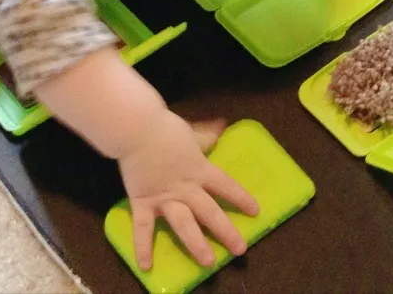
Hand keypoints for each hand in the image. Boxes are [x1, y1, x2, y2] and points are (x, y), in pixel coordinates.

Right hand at [119, 112, 258, 270]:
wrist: (137, 129)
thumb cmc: (165, 128)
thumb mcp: (192, 132)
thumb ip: (206, 135)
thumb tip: (222, 126)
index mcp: (200, 169)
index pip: (226, 186)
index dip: (241, 198)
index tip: (255, 212)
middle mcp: (186, 188)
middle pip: (210, 212)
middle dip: (226, 231)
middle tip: (240, 250)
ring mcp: (165, 197)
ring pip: (184, 224)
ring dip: (196, 244)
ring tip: (208, 262)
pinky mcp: (143, 202)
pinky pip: (143, 228)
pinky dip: (143, 247)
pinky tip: (146, 266)